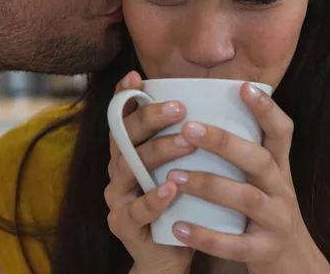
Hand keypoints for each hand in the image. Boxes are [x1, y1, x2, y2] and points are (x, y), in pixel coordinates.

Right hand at [104, 71, 194, 273]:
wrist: (172, 253)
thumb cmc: (181, 205)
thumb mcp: (181, 168)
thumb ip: (185, 141)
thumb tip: (211, 103)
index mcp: (129, 153)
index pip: (121, 119)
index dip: (124, 97)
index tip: (136, 76)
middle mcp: (118, 171)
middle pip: (123, 137)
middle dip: (149, 118)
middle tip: (179, 107)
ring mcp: (117, 198)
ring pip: (128, 168)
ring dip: (157, 152)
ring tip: (186, 142)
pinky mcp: (123, 226)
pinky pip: (135, 211)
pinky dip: (153, 199)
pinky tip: (170, 188)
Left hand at [167, 83, 329, 273]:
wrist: (292, 264)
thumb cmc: (263, 211)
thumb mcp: (261, 179)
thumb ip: (240, 153)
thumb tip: (200, 113)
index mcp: (278, 168)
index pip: (281, 132)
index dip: (266, 108)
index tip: (242, 86)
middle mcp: (281, 189)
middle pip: (257, 159)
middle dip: (223, 142)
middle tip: (188, 128)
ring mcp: (276, 221)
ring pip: (245, 198)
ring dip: (207, 184)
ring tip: (173, 176)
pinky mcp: (265, 250)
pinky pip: (234, 244)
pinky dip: (205, 236)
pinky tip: (177, 227)